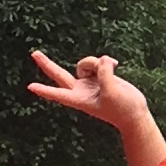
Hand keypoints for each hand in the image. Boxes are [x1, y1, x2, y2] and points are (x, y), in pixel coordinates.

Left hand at [26, 50, 155, 142]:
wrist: (135, 112)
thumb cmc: (122, 109)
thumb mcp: (112, 91)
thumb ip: (104, 73)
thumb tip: (101, 60)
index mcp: (80, 99)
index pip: (58, 94)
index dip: (45, 90)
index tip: (30, 87)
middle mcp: (81, 89)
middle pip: (59, 74)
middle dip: (47, 64)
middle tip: (34, 53)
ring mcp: (89, 82)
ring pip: (85, 63)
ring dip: (97, 63)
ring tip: (111, 68)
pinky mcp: (100, 76)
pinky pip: (98, 61)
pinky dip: (107, 62)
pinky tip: (116, 65)